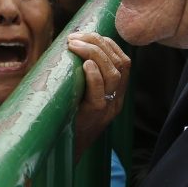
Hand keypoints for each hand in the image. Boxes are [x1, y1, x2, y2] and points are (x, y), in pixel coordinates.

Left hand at [67, 32, 130, 159]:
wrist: (63, 152)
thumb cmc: (67, 120)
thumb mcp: (81, 97)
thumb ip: (82, 78)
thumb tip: (68, 47)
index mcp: (116, 94)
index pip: (124, 62)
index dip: (109, 44)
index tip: (89, 34)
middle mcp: (116, 100)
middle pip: (120, 64)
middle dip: (99, 44)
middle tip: (75, 37)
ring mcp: (108, 108)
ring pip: (113, 74)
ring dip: (93, 53)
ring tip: (74, 44)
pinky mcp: (94, 116)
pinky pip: (100, 93)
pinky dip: (94, 75)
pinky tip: (84, 64)